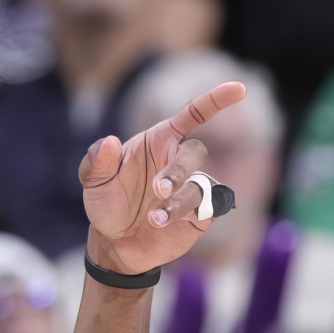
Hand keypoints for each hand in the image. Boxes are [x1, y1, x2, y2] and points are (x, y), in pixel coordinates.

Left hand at [78, 80, 246, 275]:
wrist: (114, 244)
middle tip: (157, 190)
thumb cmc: (108, 204)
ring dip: (179, 200)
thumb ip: (97, 161)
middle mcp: (179, 160)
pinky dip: (188, 213)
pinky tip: (164, 223)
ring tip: (153, 219)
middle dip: (178, 170)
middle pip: (195, 151)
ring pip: (201, 183)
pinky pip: (209, 206)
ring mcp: (192, 186)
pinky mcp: (201, 213)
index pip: (192, 115)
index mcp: (159, 142)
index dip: (215, 100)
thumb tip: (109, 142)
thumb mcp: (94, 182)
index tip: (239, 88)